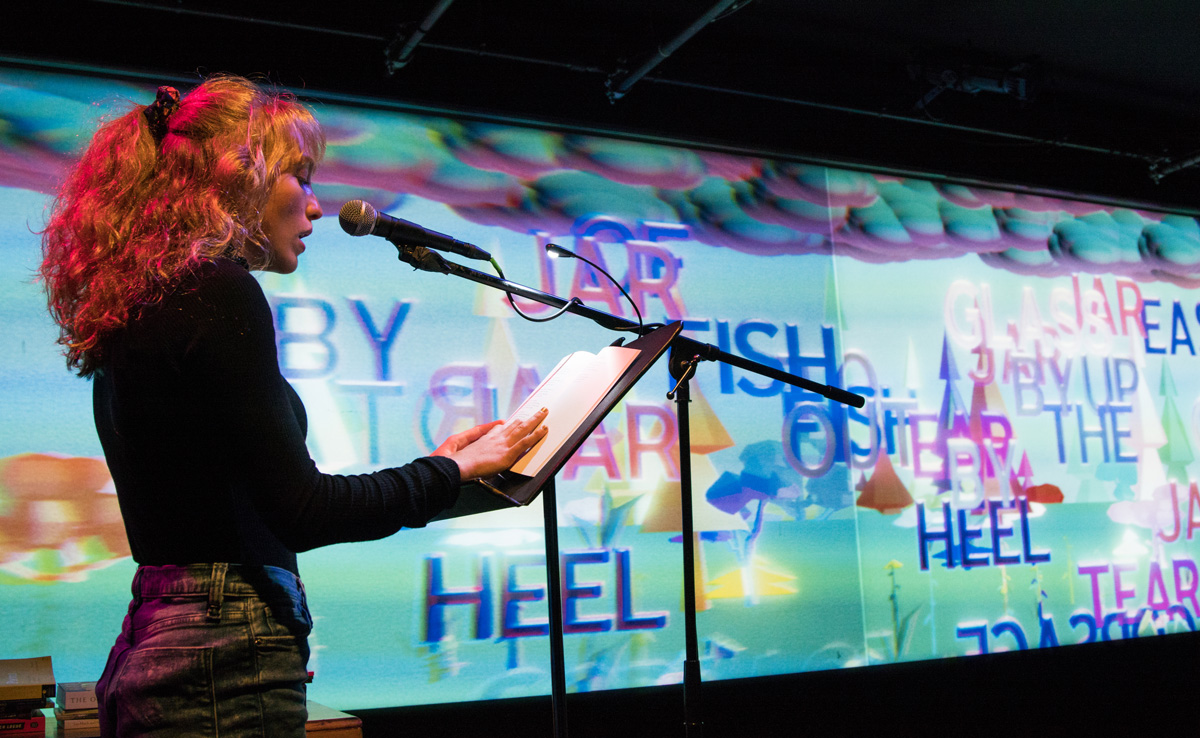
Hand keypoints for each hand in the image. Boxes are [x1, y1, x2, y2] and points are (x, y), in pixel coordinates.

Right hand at [431, 407, 549, 480]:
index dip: (509, 425)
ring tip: (544, 412)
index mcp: (485, 440)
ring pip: (522, 429)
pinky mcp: (507, 454)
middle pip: (514, 425)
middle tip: (537, 410)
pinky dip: (536, 435)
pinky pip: (525, 442)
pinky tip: (544, 430)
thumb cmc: (457, 463)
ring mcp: (502, 445)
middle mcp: (495, 439)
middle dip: (526, 418)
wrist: (456, 466)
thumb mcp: (462, 451)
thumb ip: (471, 444)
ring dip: (535, 420)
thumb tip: (478, 445)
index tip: (514, 421)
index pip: (500, 429)